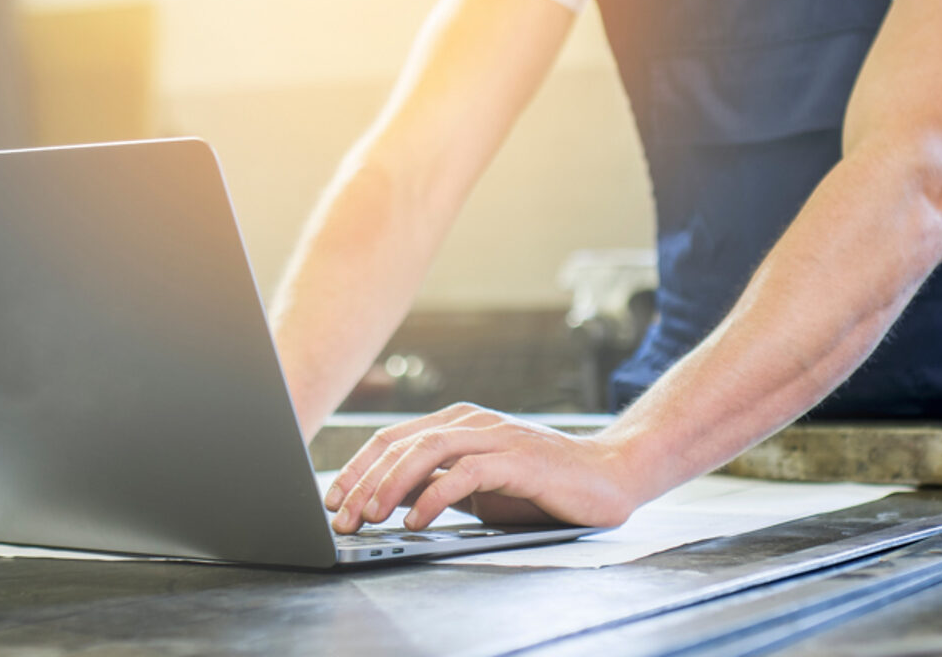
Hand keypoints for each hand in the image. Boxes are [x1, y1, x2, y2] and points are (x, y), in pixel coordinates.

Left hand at [323, 403, 639, 532]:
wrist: (607, 476)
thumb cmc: (540, 484)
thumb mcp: (477, 486)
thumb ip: (437, 484)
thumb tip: (386, 500)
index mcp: (458, 423)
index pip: (393, 438)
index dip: (357, 468)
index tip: (333, 500)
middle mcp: (472, 422)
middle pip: (402, 443)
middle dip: (364, 481)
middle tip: (343, 517)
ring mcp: (496, 436)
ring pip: (428, 450)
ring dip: (391, 485)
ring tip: (371, 516)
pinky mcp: (519, 458)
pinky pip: (466, 473)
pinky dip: (435, 496)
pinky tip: (416, 520)